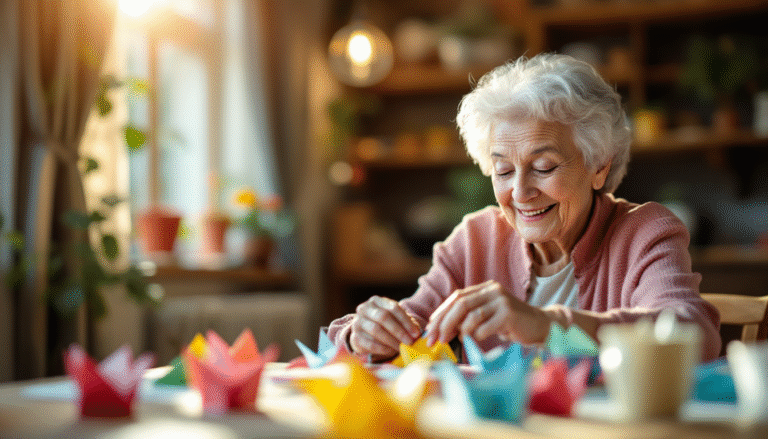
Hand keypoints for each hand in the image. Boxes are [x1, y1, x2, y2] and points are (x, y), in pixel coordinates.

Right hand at [349, 296, 421, 361]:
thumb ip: (406, 324)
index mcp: (376, 301)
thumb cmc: (385, 326)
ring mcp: (357, 322)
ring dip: (392, 340)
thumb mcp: (395, 320)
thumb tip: (418, 333)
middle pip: (383, 317)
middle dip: (399, 331)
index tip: (416, 333)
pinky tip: (391, 351)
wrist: (365, 335)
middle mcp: (364, 308)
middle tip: (410, 342)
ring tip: (402, 348)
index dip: (406, 321)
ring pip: (376, 330)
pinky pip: (369, 343)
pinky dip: (382, 348)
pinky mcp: (354, 337)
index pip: (393, 308)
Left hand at [425, 280, 549, 345]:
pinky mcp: (509, 314)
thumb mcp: (488, 316)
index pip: (457, 297)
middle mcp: (493, 290)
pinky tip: (476, 340)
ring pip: (471, 315)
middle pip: (461, 304)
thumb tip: (442, 329)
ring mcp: (502, 301)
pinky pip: (485, 327)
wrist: (541, 326)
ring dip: (460, 330)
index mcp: (485, 288)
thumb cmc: (511, 324)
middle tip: (436, 339)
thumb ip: (469, 317)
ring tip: (458, 340)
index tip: (430, 327)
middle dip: (444, 322)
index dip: (441, 312)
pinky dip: (476, 336)